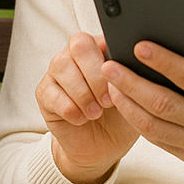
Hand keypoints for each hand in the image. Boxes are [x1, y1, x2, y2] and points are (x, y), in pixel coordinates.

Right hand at [35, 32, 139, 183]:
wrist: (103, 147)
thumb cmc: (121, 117)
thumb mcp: (136, 98)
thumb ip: (136, 78)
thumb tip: (139, 64)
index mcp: (101, 49)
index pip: (102, 36)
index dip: (110, 59)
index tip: (123, 82)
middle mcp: (76, 55)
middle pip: (79, 45)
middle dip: (96, 75)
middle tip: (109, 101)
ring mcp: (57, 72)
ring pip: (62, 66)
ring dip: (82, 93)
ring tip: (96, 113)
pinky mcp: (45, 93)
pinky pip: (51, 93)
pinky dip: (70, 108)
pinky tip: (82, 119)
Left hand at [101, 23, 183, 183]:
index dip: (163, 62)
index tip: (138, 46)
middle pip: (164, 104)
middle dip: (132, 84)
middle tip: (108, 65)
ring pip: (154, 126)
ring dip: (128, 104)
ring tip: (110, 82)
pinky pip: (156, 139)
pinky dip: (136, 120)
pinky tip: (123, 101)